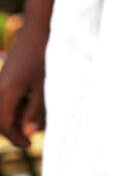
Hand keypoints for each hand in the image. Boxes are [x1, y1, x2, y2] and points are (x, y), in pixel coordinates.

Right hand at [0, 24, 47, 147]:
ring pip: (4, 109)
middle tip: (34, 135)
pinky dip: (20, 106)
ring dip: (19, 118)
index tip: (29, 145)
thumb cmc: (45, 57)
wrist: (39, 30)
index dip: (16, 138)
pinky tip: (36, 104)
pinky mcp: (8, 78)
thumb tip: (28, 132)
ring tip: (39, 119)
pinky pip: (8, 98)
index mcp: (6, 92)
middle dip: (16, 130)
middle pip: (1, 119)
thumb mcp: (45, 85)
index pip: (4, 125)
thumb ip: (37, 110)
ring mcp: (2, 82)